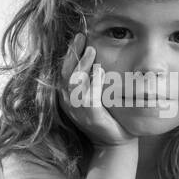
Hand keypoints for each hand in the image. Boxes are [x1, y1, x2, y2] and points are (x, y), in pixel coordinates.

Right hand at [57, 32, 136, 149]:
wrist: (115, 142)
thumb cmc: (107, 116)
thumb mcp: (95, 95)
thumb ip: (91, 79)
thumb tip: (95, 54)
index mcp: (67, 96)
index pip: (63, 70)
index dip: (69, 53)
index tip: (78, 36)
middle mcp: (69, 102)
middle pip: (66, 74)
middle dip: (74, 54)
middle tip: (83, 37)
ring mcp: (79, 110)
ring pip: (75, 84)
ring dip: (83, 66)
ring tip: (92, 51)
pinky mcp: (92, 117)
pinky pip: (90, 98)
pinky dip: (94, 83)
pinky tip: (100, 72)